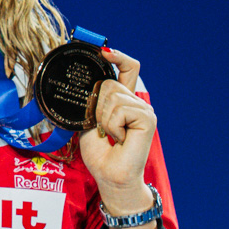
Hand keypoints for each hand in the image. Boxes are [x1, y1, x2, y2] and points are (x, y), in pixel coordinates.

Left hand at [75, 47, 157, 228]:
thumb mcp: (88, 122)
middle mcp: (137, 102)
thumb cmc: (100, 154)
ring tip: (111, 136)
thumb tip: (80, 85)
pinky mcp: (148, 119)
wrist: (110, 177)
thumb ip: (91, 103)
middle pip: (109, 82)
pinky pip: (119, 109)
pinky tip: (119, 139)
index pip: (128, 68)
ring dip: (102, 119)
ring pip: (112, 95)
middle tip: (101, 128)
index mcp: (124, 100)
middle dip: (96, 105)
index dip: (116, 56)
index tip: (103, 51)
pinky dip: (112, 125)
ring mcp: (144, 110)